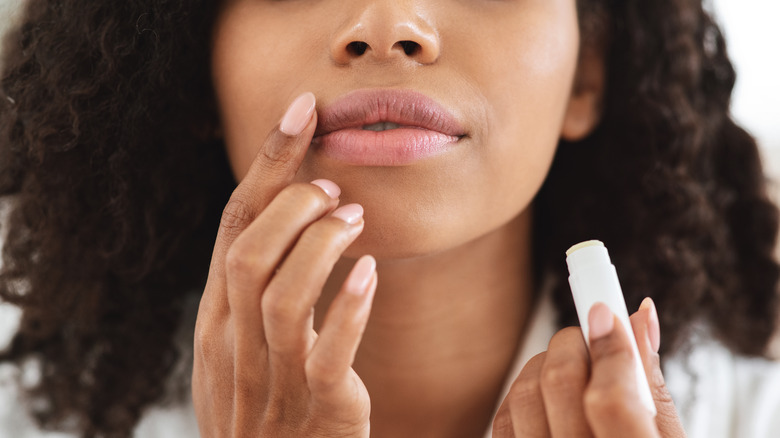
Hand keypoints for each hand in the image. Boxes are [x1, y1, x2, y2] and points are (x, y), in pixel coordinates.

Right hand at [192, 92, 375, 437]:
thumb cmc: (265, 409)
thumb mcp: (241, 348)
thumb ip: (252, 293)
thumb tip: (285, 223)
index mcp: (217, 320)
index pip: (234, 227)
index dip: (267, 163)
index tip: (302, 111)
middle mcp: (235, 344)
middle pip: (248, 252)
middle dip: (291, 205)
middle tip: (332, 188)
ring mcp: (273, 378)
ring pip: (281, 297)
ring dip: (321, 246)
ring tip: (355, 220)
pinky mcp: (319, 409)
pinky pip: (326, 354)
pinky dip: (348, 308)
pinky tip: (371, 274)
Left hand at [493, 298, 685, 436]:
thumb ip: (650, 385)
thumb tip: (639, 316)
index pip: (612, 400)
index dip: (610, 347)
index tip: (608, 310)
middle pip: (559, 386)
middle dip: (574, 343)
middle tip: (591, 332)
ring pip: (523, 396)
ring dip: (544, 365)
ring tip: (571, 367)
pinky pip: (502, 422)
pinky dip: (521, 396)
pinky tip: (545, 396)